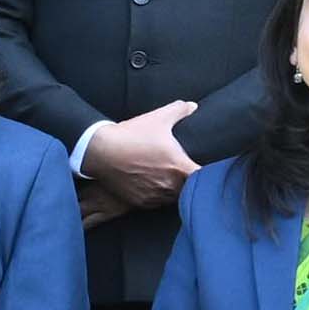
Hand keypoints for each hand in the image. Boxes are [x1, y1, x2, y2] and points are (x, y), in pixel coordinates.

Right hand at [79, 105, 198, 213]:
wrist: (100, 151)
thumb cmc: (131, 134)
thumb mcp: (158, 117)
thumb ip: (179, 110)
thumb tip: (192, 106)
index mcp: (178, 166)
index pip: (203, 177)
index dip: (207, 174)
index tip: (204, 169)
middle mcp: (169, 185)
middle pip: (188, 190)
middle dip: (189, 182)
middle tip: (185, 172)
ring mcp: (154, 195)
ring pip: (172, 198)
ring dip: (174, 190)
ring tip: (169, 178)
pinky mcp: (139, 202)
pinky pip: (155, 203)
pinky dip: (157, 196)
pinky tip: (153, 184)